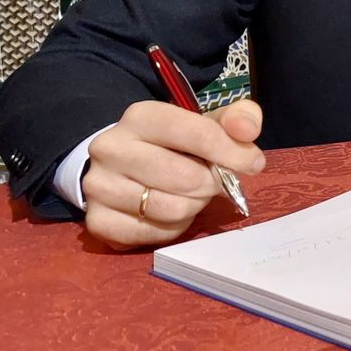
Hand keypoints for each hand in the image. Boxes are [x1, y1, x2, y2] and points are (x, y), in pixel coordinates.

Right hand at [81, 98, 264, 248]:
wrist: (123, 168)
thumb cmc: (175, 144)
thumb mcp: (207, 123)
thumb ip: (237, 119)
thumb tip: (248, 129)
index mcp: (140, 116)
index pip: (197, 134)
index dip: (232, 152)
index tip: (253, 163)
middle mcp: (110, 148)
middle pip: (186, 178)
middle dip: (212, 184)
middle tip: (213, 182)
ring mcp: (98, 186)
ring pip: (171, 208)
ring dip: (193, 206)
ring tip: (189, 195)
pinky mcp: (97, 221)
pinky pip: (155, 234)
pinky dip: (173, 227)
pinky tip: (168, 212)